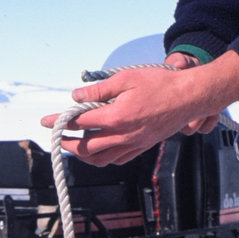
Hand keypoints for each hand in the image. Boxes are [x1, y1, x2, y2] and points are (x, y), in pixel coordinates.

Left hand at [41, 51, 238, 165]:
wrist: (191, 96)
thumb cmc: (162, 84)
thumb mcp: (126, 78)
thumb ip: (99, 89)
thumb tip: (77, 96)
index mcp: (117, 116)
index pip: (80, 122)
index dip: (60, 121)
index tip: (48, 120)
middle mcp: (124, 135)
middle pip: (86, 147)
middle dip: (67, 143)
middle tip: (56, 137)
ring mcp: (134, 144)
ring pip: (101, 159)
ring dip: (83, 155)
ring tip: (73, 147)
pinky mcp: (143, 146)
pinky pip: (118, 160)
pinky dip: (103, 158)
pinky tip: (99, 150)